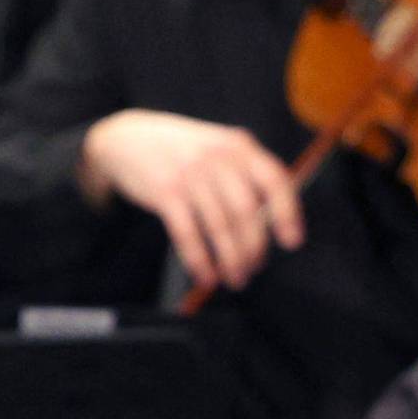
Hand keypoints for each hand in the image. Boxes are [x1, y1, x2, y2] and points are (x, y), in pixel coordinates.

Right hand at [77, 109, 304, 290]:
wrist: (126, 139)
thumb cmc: (181, 151)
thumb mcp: (217, 147)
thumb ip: (243, 173)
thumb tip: (271, 222)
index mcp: (238, 146)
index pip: (273, 180)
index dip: (287, 213)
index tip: (292, 242)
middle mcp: (217, 158)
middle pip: (246, 211)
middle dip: (253, 248)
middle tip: (253, 269)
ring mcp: (190, 175)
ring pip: (219, 227)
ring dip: (230, 260)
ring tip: (235, 279)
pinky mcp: (165, 193)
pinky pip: (188, 234)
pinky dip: (199, 260)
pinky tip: (206, 275)